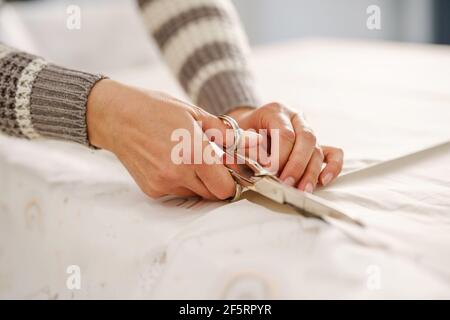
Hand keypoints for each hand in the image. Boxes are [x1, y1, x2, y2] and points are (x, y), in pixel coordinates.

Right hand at [87, 79, 243, 199]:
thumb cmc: (156, 110)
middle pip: (213, 194)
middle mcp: (178, 174)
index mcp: (193, 154)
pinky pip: (177, 192)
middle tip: (209, 160)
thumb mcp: (196, 114)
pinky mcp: (152, 190)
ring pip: (196, 194)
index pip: (226, 188)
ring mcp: (163, 184)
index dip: (231, 180)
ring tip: (186, 157)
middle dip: (216, 180)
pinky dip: (181, 181)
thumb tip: (250, 143)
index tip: (229, 168)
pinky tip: (170, 161)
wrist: (118, 117)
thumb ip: (225, 134)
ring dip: (198, 181)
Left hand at [228, 103, 343, 191]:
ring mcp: (308, 130)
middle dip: (296, 165)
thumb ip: (243, 145)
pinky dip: (332, 166)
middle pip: (306, 139)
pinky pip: (333, 153)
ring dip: (310, 172)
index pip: (285, 134)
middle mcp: (295, 118)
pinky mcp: (317, 144)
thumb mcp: (235, 135)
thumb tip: (257, 161)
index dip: (280, 156)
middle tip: (286, 184)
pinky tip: (323, 180)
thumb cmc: (239, 134)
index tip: (270, 174)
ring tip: (301, 190)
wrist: (247, 128)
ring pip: (317, 149)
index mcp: (275, 111)